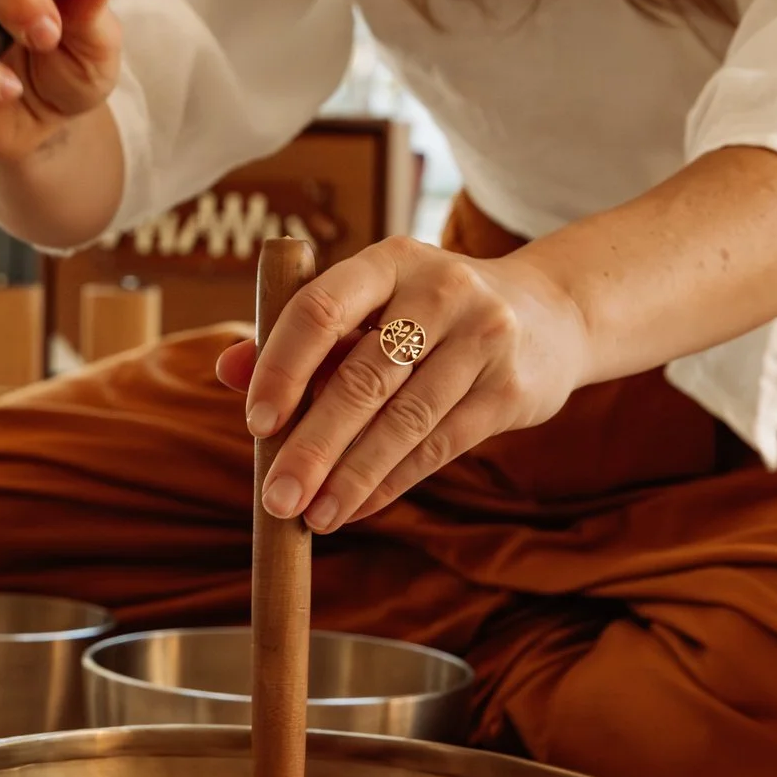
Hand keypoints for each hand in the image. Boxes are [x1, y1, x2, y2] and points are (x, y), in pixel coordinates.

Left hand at [217, 237, 589, 532]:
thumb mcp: (371, 306)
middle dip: (313, 445)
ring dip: (352, 476)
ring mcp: (483, 337)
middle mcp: (440, 290)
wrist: (548, 314)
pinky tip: (355, 508)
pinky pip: (439, 446)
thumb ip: (299, 337)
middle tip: (276, 496)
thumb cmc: (427, 315)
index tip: (256, 423)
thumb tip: (228, 371)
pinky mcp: (510, 389)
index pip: (322, 308)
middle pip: (363, 377)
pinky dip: (391, 482)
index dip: (284, 367)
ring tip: (313, 516)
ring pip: (404, 420)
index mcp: (389, 260)